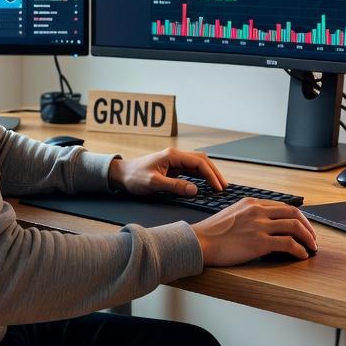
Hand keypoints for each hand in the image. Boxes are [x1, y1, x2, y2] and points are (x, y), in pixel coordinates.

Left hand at [107, 148, 227, 195]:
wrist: (121, 174)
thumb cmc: (134, 177)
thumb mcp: (153, 184)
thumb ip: (174, 186)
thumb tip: (194, 190)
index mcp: (172, 156)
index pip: (198, 163)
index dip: (211, 175)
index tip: (218, 187)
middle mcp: (175, 156)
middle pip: (201, 161)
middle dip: (214, 173)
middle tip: (223, 187)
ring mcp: (174, 161)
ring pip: (197, 165)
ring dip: (209, 174)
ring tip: (219, 186)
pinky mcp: (172, 168)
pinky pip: (191, 170)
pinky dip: (201, 176)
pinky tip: (206, 184)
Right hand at [191, 198, 317, 265]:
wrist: (199, 242)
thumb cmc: (212, 233)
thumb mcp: (232, 214)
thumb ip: (249, 215)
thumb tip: (264, 225)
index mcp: (251, 203)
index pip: (283, 206)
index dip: (297, 217)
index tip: (303, 227)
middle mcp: (257, 211)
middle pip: (294, 213)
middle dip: (308, 226)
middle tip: (313, 238)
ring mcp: (259, 226)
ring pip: (295, 227)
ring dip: (308, 239)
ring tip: (312, 248)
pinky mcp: (259, 242)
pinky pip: (288, 244)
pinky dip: (299, 250)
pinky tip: (301, 256)